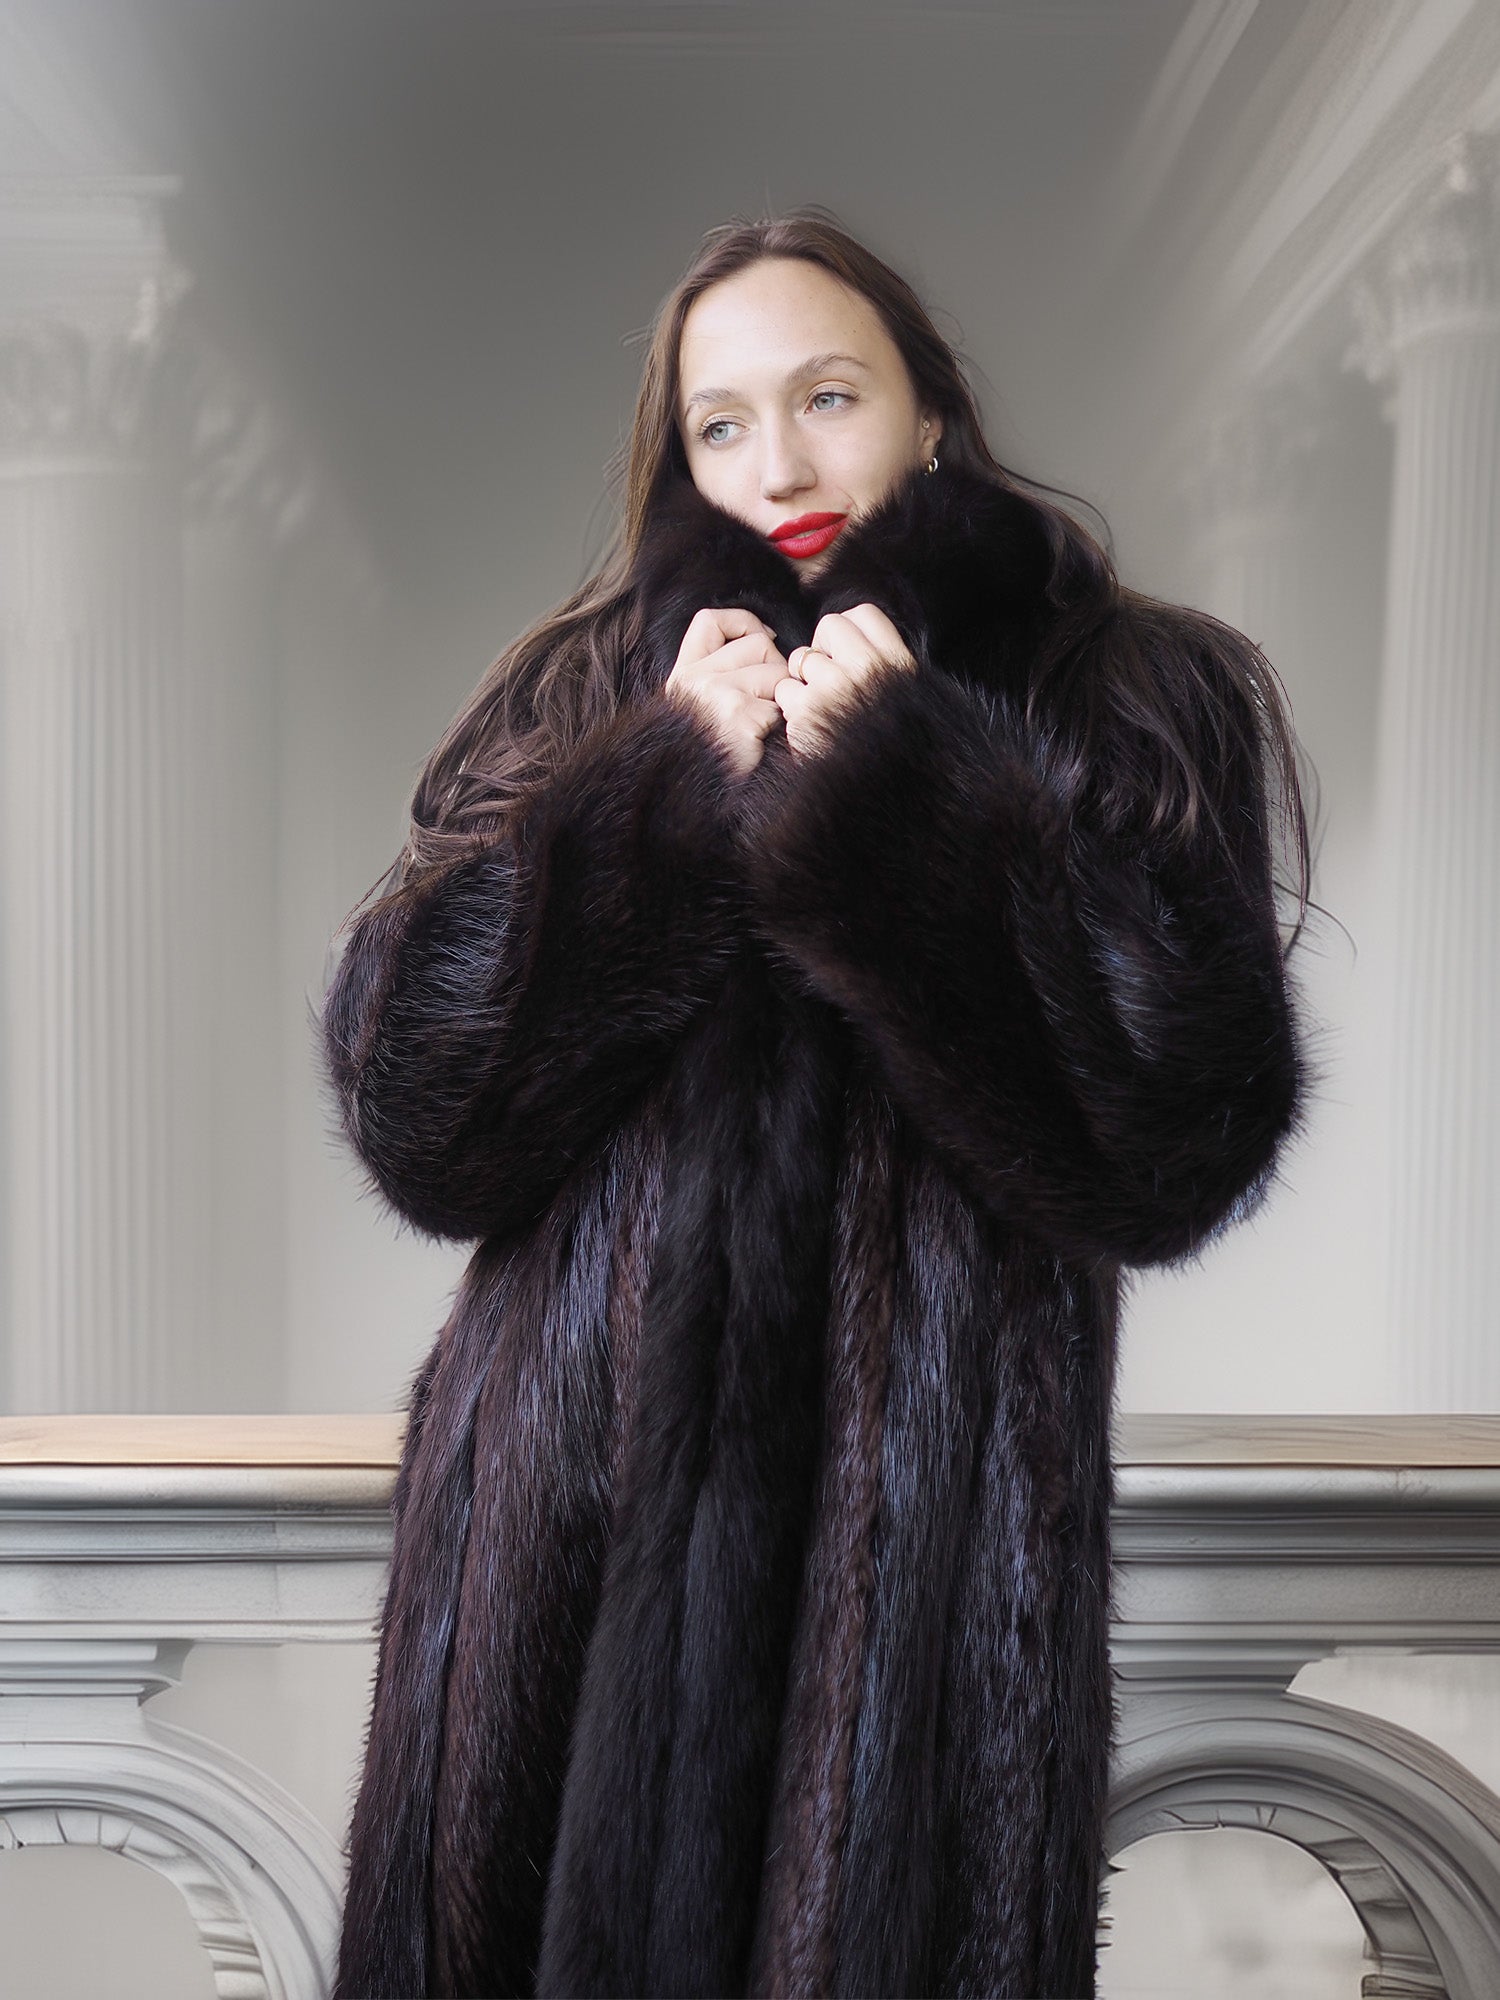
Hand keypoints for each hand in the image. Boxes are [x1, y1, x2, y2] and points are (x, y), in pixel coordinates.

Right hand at [663, 606, 789, 777]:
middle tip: (768, 701)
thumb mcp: (698, 707)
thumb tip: (765, 637)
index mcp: (681, 674)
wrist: (695, 800)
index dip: (744, 623)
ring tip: (764, 725)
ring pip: (775, 673)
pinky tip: (763, 742)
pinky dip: (780, 726)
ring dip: (780, 700)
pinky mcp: (739, 718)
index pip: (709, 621)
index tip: (763, 638)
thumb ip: (718, 672)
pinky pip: (780, 706)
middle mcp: (694, 680)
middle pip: (757, 645)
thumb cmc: (709, 754)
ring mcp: (715, 696)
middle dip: (774, 669)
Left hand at [775, 603, 917, 758]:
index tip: (847, 653)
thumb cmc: (890, 747)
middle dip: (823, 650)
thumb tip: (848, 640)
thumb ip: (880, 663)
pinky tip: (809, 726)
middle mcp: (868, 670)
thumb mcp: (903, 697)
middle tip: (830, 680)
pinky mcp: (806, 712)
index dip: (848, 631)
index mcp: (898, 664)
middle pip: (830, 627)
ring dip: (804, 682)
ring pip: (802, 659)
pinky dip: (790, 708)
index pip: (863, 614)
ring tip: (822, 710)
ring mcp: (835, 688)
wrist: (878, 799)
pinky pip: (784, 690)